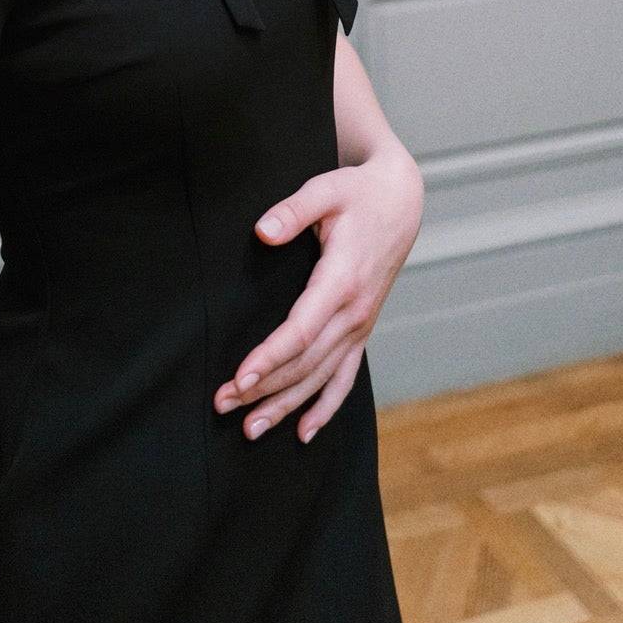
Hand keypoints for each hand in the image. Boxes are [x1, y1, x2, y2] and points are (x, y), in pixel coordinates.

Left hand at [213, 143, 422, 444]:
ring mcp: (361, 324)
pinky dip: (325, 406)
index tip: (239, 379)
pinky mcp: (361, 327)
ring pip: (321, 377)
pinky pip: (345, 376)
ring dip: (285, 406)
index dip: (269, 358)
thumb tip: (262, 232)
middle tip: (222, 405)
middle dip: (263, 389)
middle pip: (305, 363)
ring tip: (249, 430)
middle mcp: (354, 312)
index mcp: (342, 281)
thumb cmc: (357, 192)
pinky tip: (304, 432)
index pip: (301, 332)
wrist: (399, 201)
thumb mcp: (325, 189)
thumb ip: (292, 210)